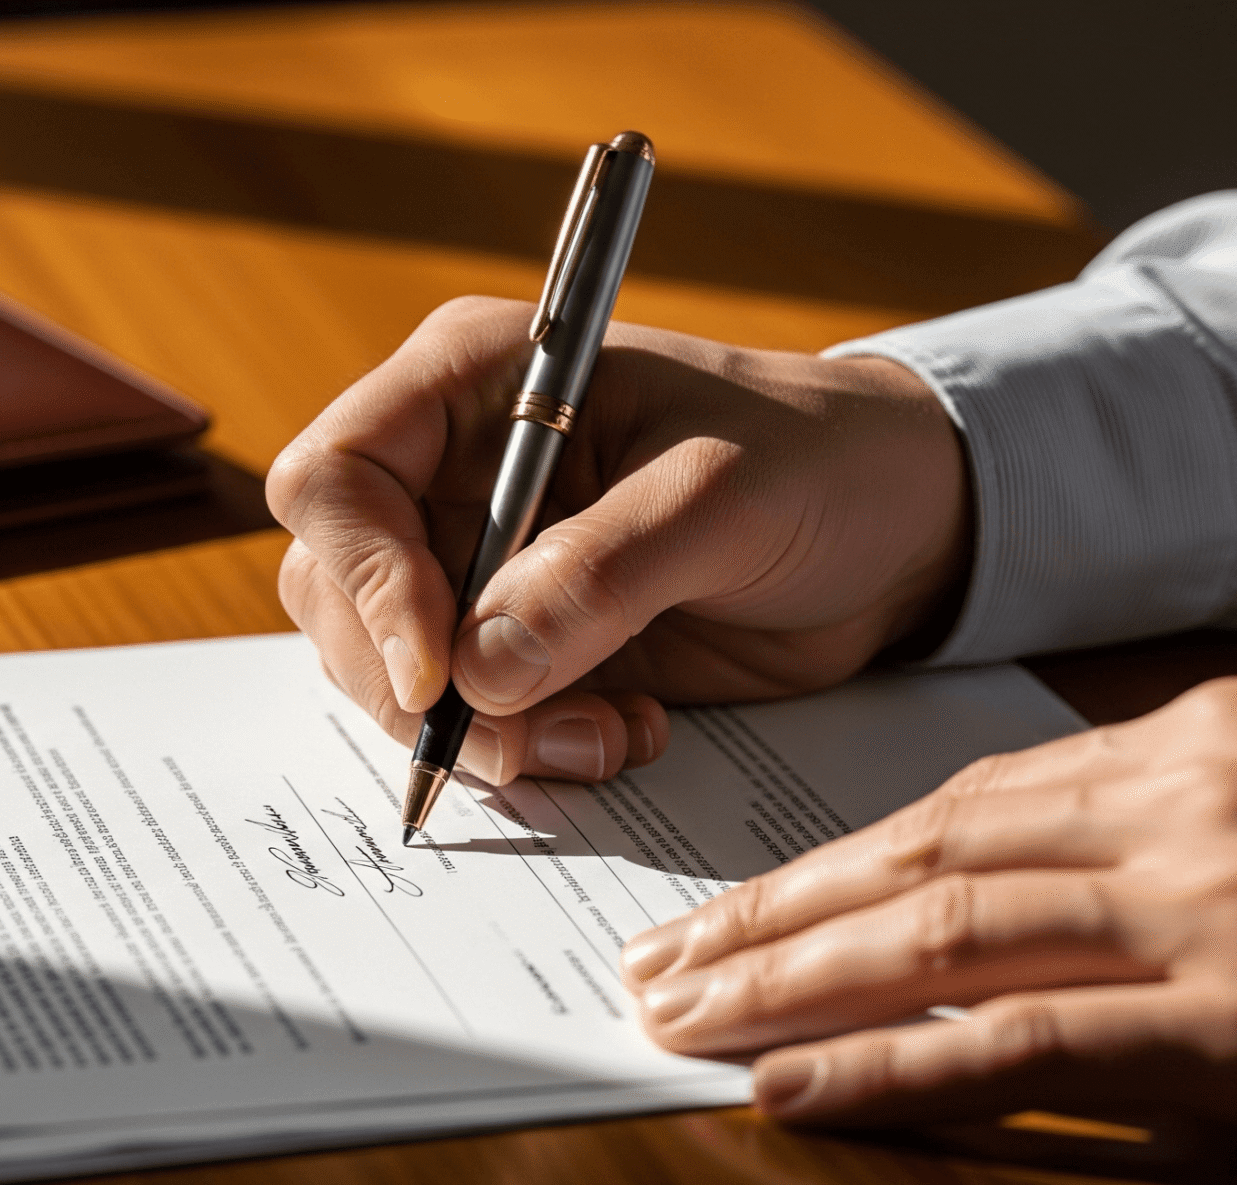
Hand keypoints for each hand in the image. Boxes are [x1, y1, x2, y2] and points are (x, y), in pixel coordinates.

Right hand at [268, 297, 965, 784]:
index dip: (363, 578)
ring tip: (606, 734)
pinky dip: (528, 750)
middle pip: (337, 591)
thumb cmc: (820, 460)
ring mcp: (479, 562)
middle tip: (523, 738)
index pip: (335, 476)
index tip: (438, 670)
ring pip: (389, 671)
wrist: (900, 528)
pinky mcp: (520, 643)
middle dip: (415, 683)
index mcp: (472, 383)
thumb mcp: (722, 497)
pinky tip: (622, 732)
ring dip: (481, 731)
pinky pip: (467, 717)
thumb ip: (599, 574)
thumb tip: (477, 670)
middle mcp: (452, 471)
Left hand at [621, 677, 1236, 1175]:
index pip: (965, 798)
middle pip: (923, 855)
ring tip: (676, 1017)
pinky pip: (1025, 1047)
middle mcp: (1192, 803)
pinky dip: (890, 1068)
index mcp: (1208, 740)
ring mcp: (1219, 910)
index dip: (829, 856)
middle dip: (768, 912)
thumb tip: (1039, 853)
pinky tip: (787, 1089)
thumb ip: (1192, 812)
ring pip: (944, 934)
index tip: (733, 899)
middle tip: (653, 959)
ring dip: (787, 980)